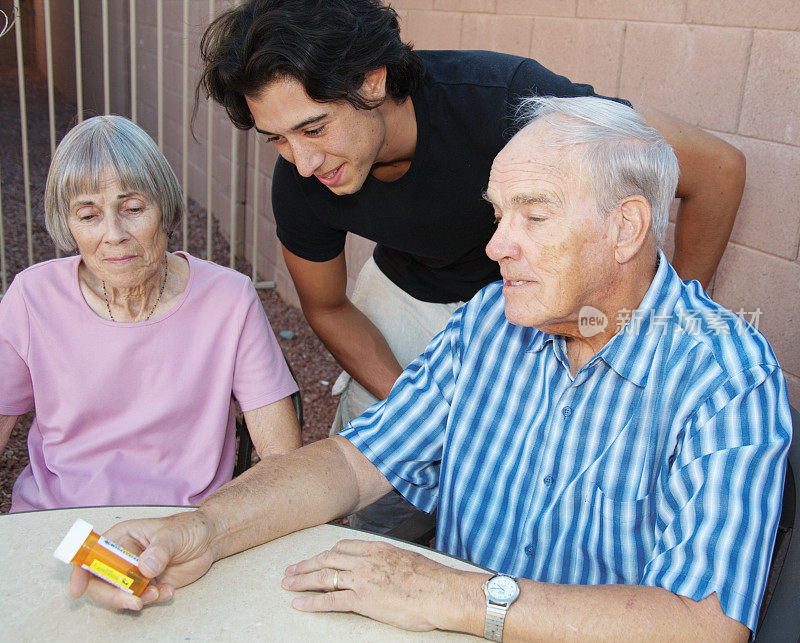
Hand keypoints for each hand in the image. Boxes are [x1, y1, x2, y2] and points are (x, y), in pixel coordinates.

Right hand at [68, 511, 215, 610]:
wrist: (210, 540)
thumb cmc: (189, 527)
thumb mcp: (174, 534)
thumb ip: (159, 550)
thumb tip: (144, 567)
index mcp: (122, 536)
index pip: (91, 553)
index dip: (80, 571)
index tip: (78, 590)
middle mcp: (123, 556)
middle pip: (101, 581)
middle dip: (113, 595)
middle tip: (133, 601)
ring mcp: (134, 572)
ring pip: (119, 594)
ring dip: (135, 600)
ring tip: (159, 592)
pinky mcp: (148, 585)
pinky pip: (140, 600)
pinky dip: (152, 600)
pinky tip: (169, 591)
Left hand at [282, 539, 479, 631]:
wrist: (441, 592)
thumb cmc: (431, 579)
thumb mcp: (407, 559)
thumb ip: (390, 560)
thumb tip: (386, 565)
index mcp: (377, 549)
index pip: (342, 547)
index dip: (324, 553)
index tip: (313, 558)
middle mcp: (366, 560)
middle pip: (327, 559)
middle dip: (306, 564)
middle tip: (290, 570)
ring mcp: (363, 579)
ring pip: (324, 577)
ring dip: (302, 580)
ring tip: (287, 584)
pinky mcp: (363, 600)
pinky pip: (330, 600)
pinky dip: (311, 602)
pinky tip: (299, 604)